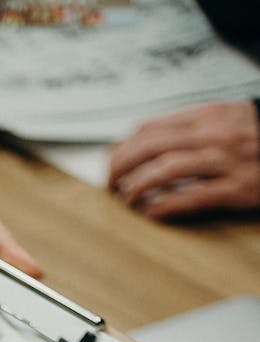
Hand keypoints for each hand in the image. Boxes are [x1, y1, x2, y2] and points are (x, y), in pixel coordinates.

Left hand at [108, 101, 259, 218]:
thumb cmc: (257, 138)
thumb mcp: (225, 119)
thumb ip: (189, 127)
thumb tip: (145, 141)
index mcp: (208, 114)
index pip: (153, 126)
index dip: (124, 145)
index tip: (112, 160)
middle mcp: (214, 134)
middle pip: (152, 146)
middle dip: (122, 165)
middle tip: (110, 183)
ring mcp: (225, 161)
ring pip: (167, 170)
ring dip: (138, 186)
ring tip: (125, 198)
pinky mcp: (236, 189)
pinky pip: (191, 197)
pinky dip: (165, 206)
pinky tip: (150, 213)